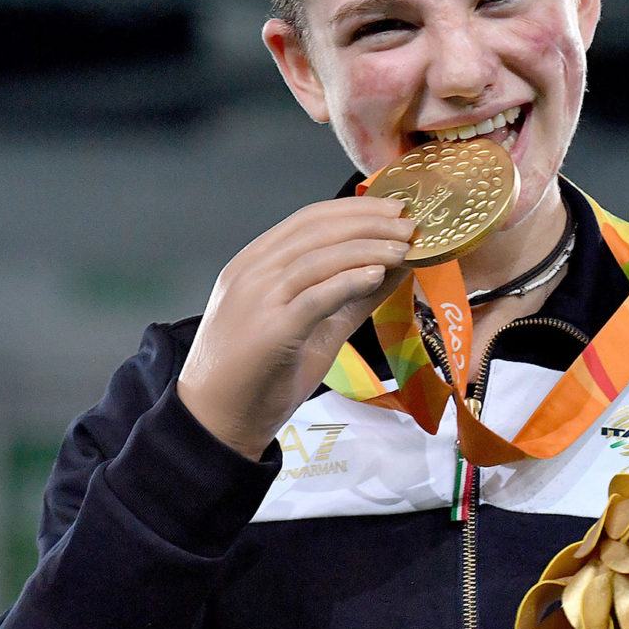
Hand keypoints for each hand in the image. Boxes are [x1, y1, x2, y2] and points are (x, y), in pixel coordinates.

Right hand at [178, 197, 415, 457]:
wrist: (217, 421)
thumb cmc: (263, 372)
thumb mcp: (315, 325)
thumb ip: (352, 295)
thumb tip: (396, 267)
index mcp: (255, 263)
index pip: (309, 219)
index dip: (357, 208)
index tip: (396, 206)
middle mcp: (252, 273)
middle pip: (317, 231)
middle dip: (369, 222)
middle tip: (410, 222)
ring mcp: (256, 301)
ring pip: (316, 258)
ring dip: (367, 248)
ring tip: (404, 247)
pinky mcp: (268, 332)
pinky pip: (313, 297)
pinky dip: (348, 281)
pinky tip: (378, 275)